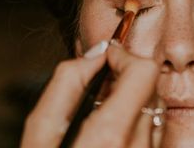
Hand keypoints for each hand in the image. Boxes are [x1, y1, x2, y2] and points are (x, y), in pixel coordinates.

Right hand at [21, 42, 161, 147]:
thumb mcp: (40, 138)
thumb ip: (65, 88)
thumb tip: (94, 54)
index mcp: (109, 136)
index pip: (144, 72)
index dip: (124, 56)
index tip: (106, 58)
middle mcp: (137, 147)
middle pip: (151, 88)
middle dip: (126, 77)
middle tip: (99, 86)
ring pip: (153, 111)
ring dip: (132, 102)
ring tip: (100, 113)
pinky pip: (152, 134)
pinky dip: (134, 124)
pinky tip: (109, 135)